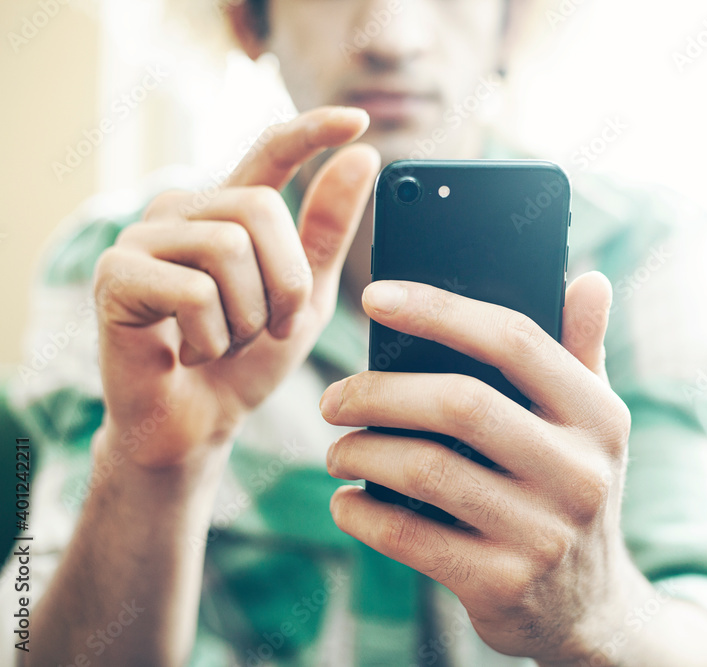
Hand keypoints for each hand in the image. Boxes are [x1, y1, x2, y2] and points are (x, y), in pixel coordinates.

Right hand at [94, 106, 379, 468]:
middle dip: (284, 283)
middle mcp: (182, 211)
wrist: (197, 425)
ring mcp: (143, 238)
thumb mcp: (306, 297)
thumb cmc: (247, 360)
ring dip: (247, 316)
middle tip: (270, 327)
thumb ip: (328, 231)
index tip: (359, 120)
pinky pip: (194, 290)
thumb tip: (363, 157)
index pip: (269, 151)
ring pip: (229, 248)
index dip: (312, 132)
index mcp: (228, 212)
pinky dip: (211, 337)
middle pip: (260, 209)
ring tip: (225, 341)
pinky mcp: (116, 274)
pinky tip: (191, 353)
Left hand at [321, 272, 645, 661]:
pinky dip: (363, 514)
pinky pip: (411, 538)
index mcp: (599, 415)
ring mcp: (543, 532)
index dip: (440, 310)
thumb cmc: (572, 490)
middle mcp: (580, 471)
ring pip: (427, 469)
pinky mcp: (503, 584)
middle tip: (335, 397)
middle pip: (461, 403)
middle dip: (379, 392)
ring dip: (361, 452)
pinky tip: (347, 501)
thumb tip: (588, 279)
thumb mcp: (593, 424)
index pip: (515, 340)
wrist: (591, 609)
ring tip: (337, 448)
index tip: (375, 297)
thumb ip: (583, 350)